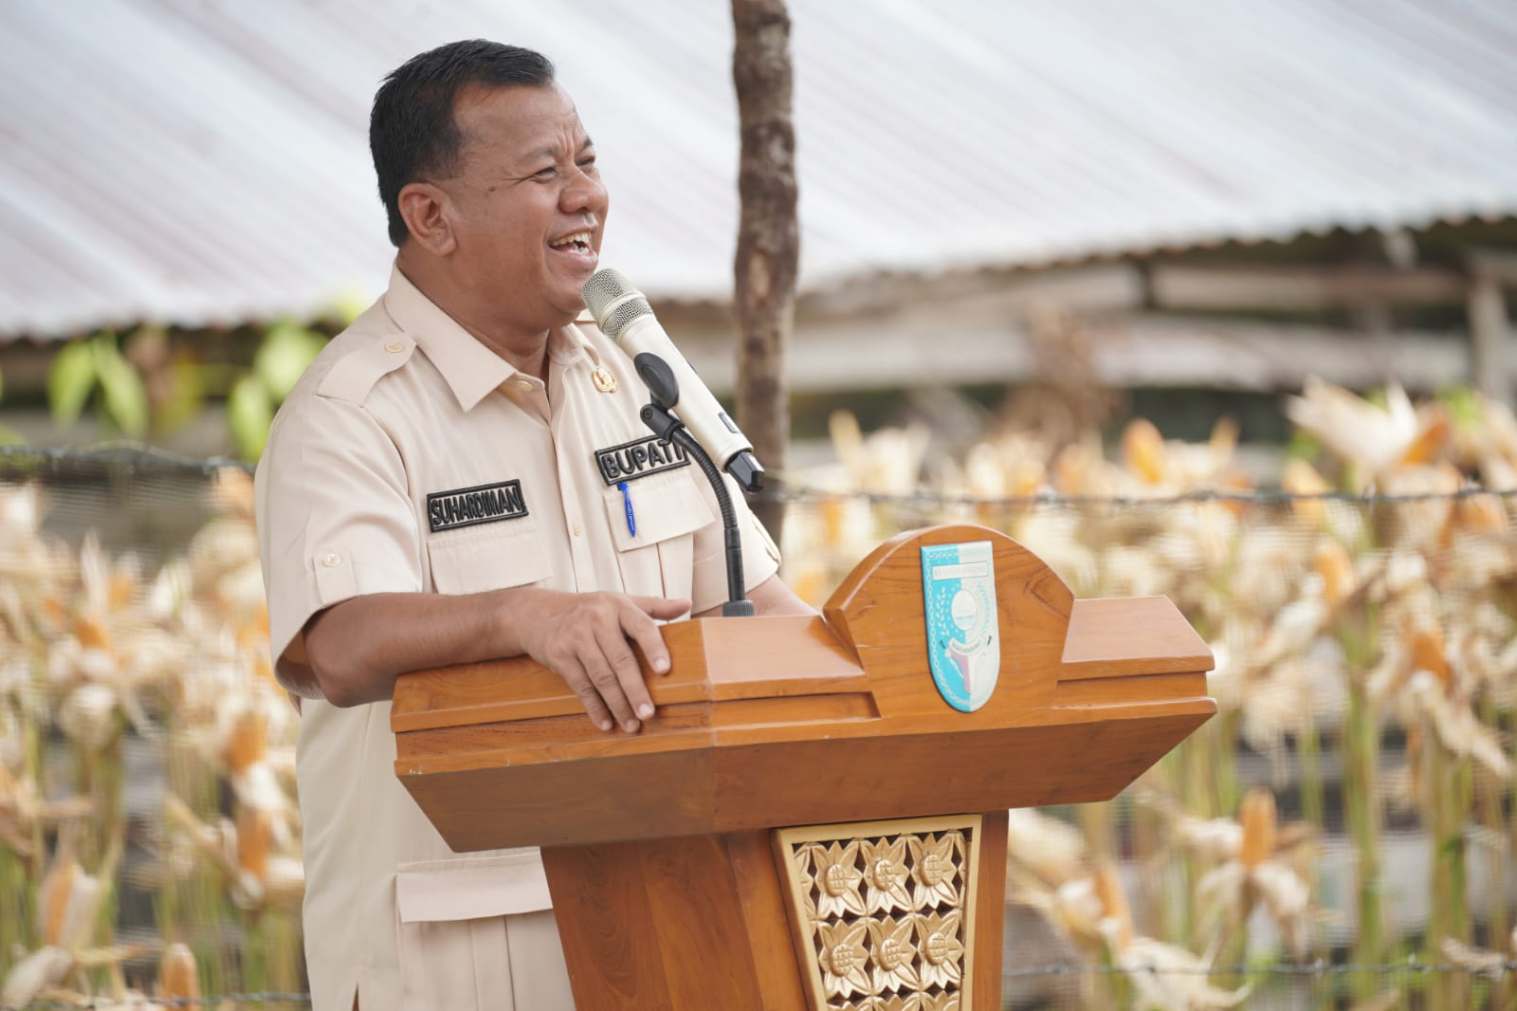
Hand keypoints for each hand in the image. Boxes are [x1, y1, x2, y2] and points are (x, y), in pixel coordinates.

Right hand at [516, 590, 689, 732]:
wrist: (538, 613)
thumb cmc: (591, 610)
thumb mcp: (621, 601)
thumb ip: (655, 606)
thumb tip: (687, 604)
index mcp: (618, 606)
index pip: (641, 626)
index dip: (654, 648)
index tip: (665, 670)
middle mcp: (596, 620)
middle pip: (620, 659)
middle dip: (635, 689)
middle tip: (649, 713)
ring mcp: (575, 638)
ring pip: (601, 677)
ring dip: (617, 704)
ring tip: (632, 724)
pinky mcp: (559, 656)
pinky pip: (580, 686)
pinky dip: (594, 707)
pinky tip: (607, 722)